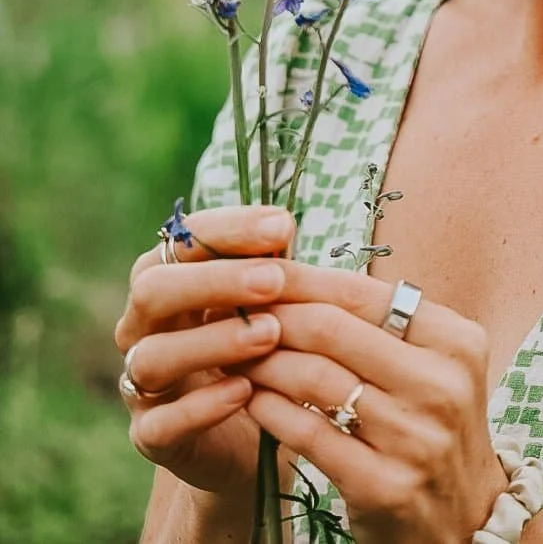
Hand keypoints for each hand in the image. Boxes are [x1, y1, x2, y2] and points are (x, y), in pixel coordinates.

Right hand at [113, 205, 294, 496]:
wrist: (254, 435)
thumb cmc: (261, 348)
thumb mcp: (270, 304)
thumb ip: (270, 269)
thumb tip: (283, 226)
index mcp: (167, 280)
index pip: (182, 240)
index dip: (229, 229)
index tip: (282, 225)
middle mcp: (142, 327)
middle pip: (153, 290)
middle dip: (214, 280)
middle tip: (274, 280)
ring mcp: (139, 384)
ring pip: (151, 356)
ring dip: (211, 341)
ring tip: (269, 334)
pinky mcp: (150, 437)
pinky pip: (160, 424)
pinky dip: (200, 406)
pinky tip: (244, 392)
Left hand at [235, 265, 510, 543]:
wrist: (466, 519)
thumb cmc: (432, 426)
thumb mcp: (431, 366)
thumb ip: (380, 325)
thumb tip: (298, 278)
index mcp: (456, 341)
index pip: (362, 293)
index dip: (302, 279)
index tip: (259, 272)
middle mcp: (441, 385)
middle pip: (333, 330)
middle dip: (273, 317)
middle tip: (235, 312)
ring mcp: (416, 438)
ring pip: (315, 380)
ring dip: (264, 363)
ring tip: (235, 355)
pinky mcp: (385, 486)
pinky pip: (311, 434)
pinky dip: (272, 411)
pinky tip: (252, 399)